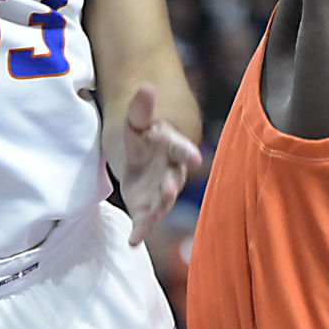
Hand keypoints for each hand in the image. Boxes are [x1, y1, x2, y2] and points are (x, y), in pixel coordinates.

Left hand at [118, 82, 200, 245]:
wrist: (139, 157)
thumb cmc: (143, 137)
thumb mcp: (136, 121)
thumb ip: (141, 108)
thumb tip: (146, 86)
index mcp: (173, 147)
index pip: (182, 149)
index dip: (188, 153)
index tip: (195, 157)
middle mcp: (171, 172)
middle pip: (173, 180)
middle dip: (171, 186)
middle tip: (169, 190)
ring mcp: (160, 192)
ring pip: (162, 203)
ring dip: (158, 210)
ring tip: (150, 218)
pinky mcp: (146, 208)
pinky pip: (145, 221)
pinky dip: (140, 231)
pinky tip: (132, 242)